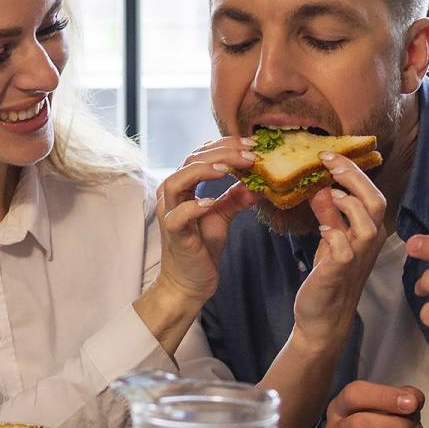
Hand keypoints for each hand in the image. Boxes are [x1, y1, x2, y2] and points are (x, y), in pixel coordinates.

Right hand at [151, 136, 256, 303]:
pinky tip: (211, 203)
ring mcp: (169, 214)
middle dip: (222, 153)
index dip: (226, 146)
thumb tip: (259, 181)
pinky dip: (193, 207)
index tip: (252, 145)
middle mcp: (172, 196)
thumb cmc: (201, 248)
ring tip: (229, 170)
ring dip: (203, 172)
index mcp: (183, 187)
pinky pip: (178, 216)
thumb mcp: (222, 217)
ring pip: (176, 181)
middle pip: (190, 161)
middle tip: (250, 154)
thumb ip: (236, 197)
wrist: (189, 282)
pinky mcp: (173, 234)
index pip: (201, 155)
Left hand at [290, 152, 388, 350]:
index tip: (328, 155)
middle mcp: (369, 243)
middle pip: (375, 202)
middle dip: (353, 176)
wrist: (322, 317)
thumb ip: (329, 213)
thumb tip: (323, 186)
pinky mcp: (339, 273)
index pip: (371, 193)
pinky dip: (333, 234)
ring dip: (348, 205)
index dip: (352, 171)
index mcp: (368, 231)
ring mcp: (357, 259)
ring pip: (368, 225)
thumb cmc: (329, 277)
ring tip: (328, 194)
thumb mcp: (330, 238)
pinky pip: (344, 251)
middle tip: (327, 161)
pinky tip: (321, 229)